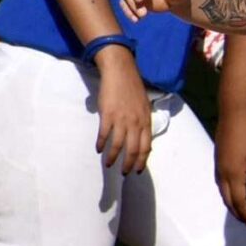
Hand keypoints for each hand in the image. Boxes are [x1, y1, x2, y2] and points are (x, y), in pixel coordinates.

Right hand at [93, 50, 152, 174]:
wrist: (120, 72)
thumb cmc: (132, 88)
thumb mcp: (144, 106)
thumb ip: (142, 122)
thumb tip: (140, 137)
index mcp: (146, 121)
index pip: (146, 147)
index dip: (142, 160)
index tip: (137, 169)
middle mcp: (136, 123)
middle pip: (133, 150)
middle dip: (128, 164)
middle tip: (123, 173)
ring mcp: (122, 119)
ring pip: (118, 145)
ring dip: (113, 157)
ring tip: (109, 164)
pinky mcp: (108, 115)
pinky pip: (104, 134)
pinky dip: (101, 143)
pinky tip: (98, 149)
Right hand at [213, 107, 245, 225]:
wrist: (233, 114)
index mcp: (234, 174)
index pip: (239, 200)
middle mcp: (223, 173)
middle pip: (227, 198)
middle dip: (236, 211)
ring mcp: (218, 165)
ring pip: (222, 190)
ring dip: (230, 201)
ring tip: (239, 209)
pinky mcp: (218, 158)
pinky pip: (220, 181)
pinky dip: (226, 191)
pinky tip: (232, 189)